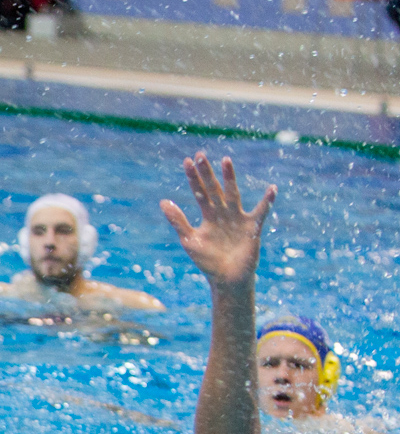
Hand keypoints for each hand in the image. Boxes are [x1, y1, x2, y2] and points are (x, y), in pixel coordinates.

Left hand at [160, 152, 275, 287]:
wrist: (226, 279)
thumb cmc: (207, 261)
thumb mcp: (190, 240)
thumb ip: (178, 221)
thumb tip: (163, 201)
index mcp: (208, 215)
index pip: (199, 192)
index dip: (193, 177)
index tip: (186, 161)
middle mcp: (223, 213)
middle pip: (213, 188)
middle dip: (207, 172)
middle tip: (200, 154)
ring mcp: (238, 218)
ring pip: (233, 194)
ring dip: (230, 178)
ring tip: (226, 161)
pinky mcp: (252, 227)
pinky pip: (261, 211)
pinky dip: (267, 201)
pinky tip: (271, 189)